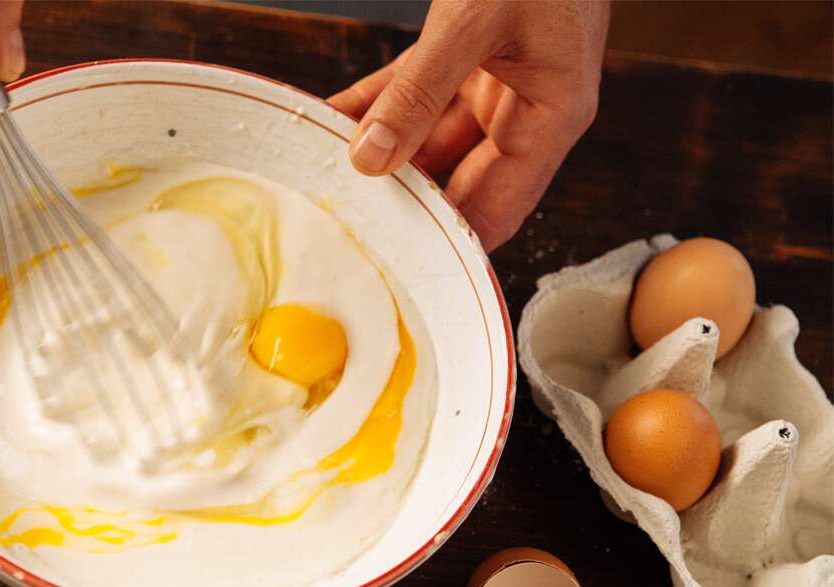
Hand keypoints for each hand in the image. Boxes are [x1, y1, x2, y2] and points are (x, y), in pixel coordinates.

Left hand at [329, 1, 608, 251]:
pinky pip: (414, 95)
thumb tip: (371, 158)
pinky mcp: (468, 60)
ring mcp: (496, 86)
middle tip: (346, 224)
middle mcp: (527, 111)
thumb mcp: (474, 22)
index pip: (498, 209)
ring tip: (325, 171)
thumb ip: (419, 92)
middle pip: (458, 181)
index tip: (399, 270)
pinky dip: (375, 106)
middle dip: (403, 200)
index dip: (451, 245)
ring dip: (379, 150)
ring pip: (427, 139)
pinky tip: (332, 120)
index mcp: (553, 116)